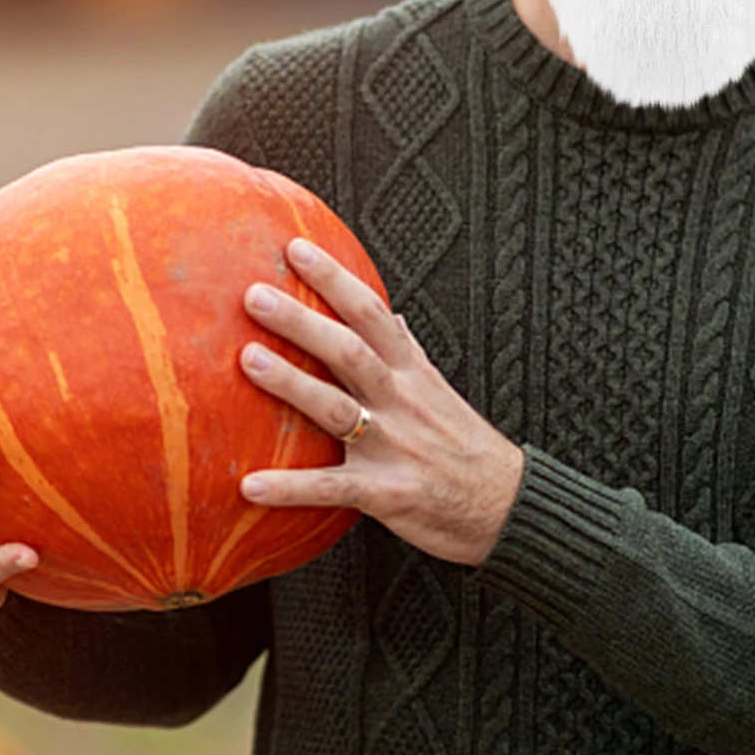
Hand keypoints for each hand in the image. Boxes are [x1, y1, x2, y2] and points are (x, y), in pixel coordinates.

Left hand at [239, 239, 524, 566]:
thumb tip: (394, 317)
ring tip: (249, 361)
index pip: (371, 313)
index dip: (335, 279)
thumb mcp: (441, 388)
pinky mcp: (389, 493)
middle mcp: (402, 401)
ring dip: (293, 384)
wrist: (506, 505)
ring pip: (338, 409)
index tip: (296, 249)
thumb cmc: (468, 446)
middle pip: (350, 350)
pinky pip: (335, 488)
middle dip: (302, 321)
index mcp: (412, 372)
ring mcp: (395, 446)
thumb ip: (410, 352)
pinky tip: (251, 485)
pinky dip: (293, 487)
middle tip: (255, 295)